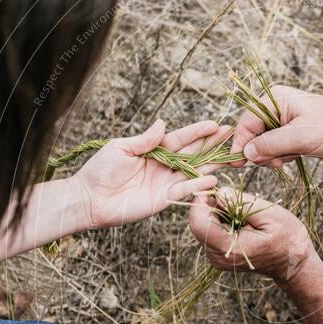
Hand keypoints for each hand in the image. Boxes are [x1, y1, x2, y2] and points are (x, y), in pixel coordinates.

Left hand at [74, 119, 230, 228]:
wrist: (90, 199)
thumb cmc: (100, 170)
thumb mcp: (121, 148)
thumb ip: (145, 140)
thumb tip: (163, 124)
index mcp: (154, 149)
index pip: (181, 138)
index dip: (198, 131)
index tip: (215, 124)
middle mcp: (164, 165)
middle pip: (194, 153)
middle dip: (212, 145)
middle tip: (232, 136)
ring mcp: (166, 182)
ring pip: (194, 171)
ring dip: (212, 164)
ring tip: (230, 157)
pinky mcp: (165, 198)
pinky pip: (185, 189)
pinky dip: (199, 184)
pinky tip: (213, 178)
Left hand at [188, 187, 313, 283]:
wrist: (291, 261)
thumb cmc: (286, 237)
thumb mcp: (269, 215)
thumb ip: (241, 203)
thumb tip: (218, 191)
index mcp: (230, 248)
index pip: (199, 223)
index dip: (200, 201)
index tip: (212, 184)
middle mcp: (218, 257)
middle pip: (198, 223)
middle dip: (210, 204)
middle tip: (233, 195)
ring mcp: (217, 257)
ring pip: (203, 225)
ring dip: (217, 211)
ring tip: (241, 210)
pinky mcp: (218, 254)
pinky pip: (210, 231)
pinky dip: (221, 219)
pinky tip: (239, 218)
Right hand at [229, 86, 322, 167]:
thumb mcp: (300, 137)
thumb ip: (271, 144)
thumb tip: (247, 153)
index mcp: (274, 99)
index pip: (246, 122)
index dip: (240, 143)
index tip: (238, 163)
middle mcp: (275, 108)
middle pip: (252, 135)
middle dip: (262, 152)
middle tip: (277, 160)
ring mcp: (282, 121)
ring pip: (263, 145)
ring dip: (274, 156)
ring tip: (292, 156)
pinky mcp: (290, 134)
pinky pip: (275, 149)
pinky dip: (282, 156)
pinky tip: (296, 156)